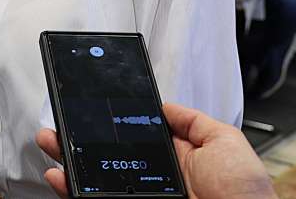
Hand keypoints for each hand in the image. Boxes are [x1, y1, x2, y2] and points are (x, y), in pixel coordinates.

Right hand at [37, 103, 276, 198]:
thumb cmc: (243, 193)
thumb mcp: (224, 141)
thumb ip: (192, 121)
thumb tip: (164, 105)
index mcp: (176, 160)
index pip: (134, 137)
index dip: (110, 123)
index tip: (90, 109)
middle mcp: (154, 180)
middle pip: (109, 157)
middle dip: (81, 139)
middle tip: (59, 126)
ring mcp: (139, 197)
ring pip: (96, 180)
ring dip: (70, 162)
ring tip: (52, 145)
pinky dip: (73, 191)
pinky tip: (62, 177)